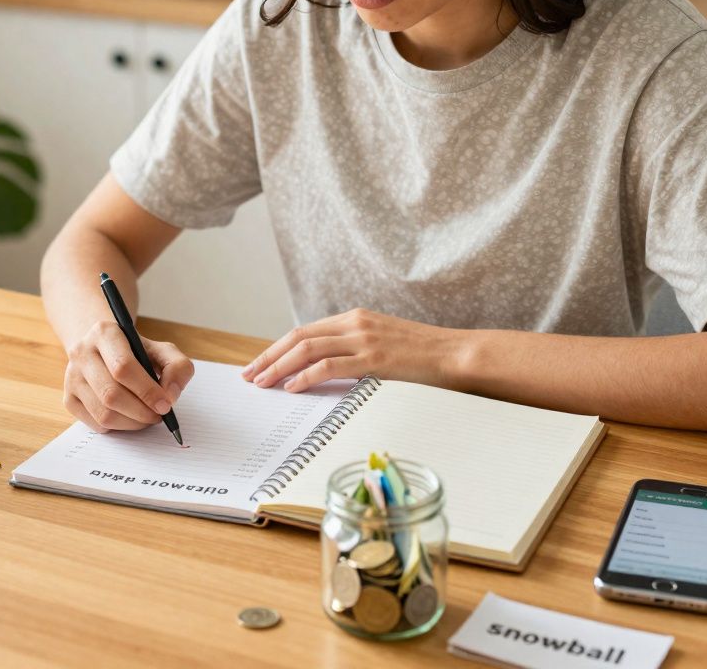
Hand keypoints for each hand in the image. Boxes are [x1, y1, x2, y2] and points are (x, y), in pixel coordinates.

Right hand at [63, 320, 194, 432]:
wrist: (105, 351)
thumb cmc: (137, 352)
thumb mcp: (162, 351)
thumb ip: (177, 368)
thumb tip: (170, 396)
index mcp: (104, 333)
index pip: (123, 367)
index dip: (147, 390)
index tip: (165, 405)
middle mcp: (82, 352)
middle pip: (111, 394)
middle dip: (140, 411)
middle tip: (158, 416)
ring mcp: (72, 377)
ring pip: (102, 413)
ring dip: (131, 423)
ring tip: (146, 418)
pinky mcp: (69, 398)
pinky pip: (95, 423)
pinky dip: (117, 427)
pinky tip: (129, 417)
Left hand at [241, 308, 463, 391]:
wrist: (458, 354)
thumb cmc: (424, 358)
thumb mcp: (384, 346)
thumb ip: (355, 353)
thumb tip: (324, 374)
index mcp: (356, 318)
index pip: (305, 332)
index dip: (277, 349)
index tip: (259, 365)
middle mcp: (355, 323)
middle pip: (298, 337)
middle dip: (268, 357)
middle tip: (248, 376)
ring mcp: (364, 338)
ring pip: (307, 349)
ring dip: (279, 367)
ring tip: (262, 384)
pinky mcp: (374, 358)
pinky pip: (329, 366)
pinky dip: (305, 376)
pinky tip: (292, 388)